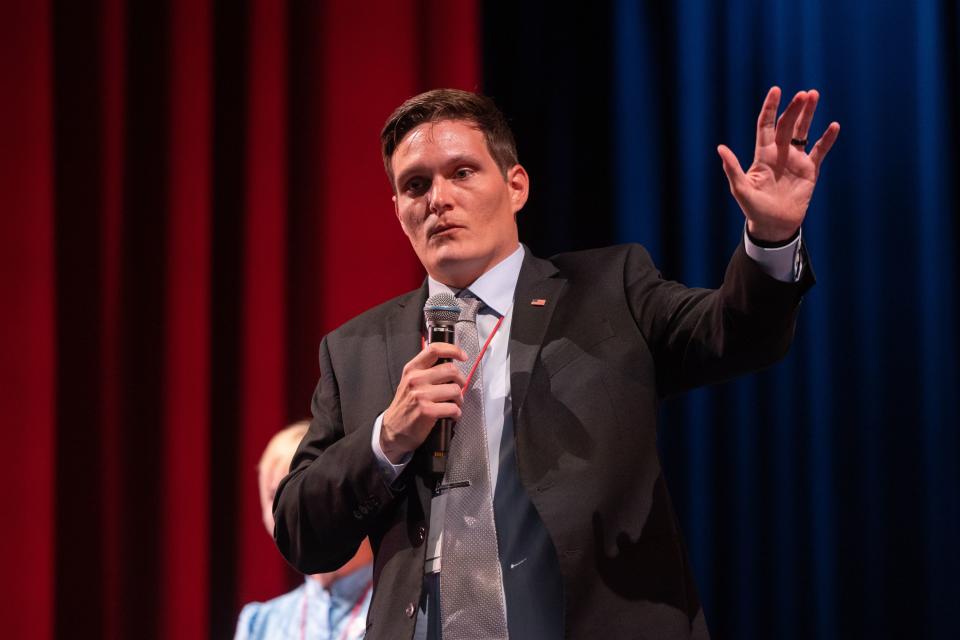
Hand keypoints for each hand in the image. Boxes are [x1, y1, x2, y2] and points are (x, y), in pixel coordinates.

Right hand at [380, 342, 465, 463]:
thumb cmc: (405, 406)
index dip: (453, 350)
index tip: (462, 356)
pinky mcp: (427, 411)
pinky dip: (456, 413)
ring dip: (459, 399)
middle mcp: (416, 379)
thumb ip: (426, 371)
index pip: (434, 350)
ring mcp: (421, 395)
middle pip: (451, 370)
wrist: (392, 430)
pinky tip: (451, 415)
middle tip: (458, 388)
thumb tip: (451, 364)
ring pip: (455, 390)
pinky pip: (453, 408)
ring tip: (454, 404)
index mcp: (412, 369)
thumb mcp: (410, 382)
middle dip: (461, 380)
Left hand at [717, 86, 839, 242]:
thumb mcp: (741, 189)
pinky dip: (827, 139)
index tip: (776, 90)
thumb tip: (720, 148)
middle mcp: (779, 153)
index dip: (770, 108)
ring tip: (814, 95)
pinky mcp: (810, 171)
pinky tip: (833, 126)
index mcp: (762, 155)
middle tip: (803, 94)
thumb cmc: (754, 209)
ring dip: (808, 114)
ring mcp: (795, 160)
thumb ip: (732, 168)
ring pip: (803, 132)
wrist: (774, 226)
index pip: (766, 125)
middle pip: (787, 125)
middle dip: (794, 108)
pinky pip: (819, 151)